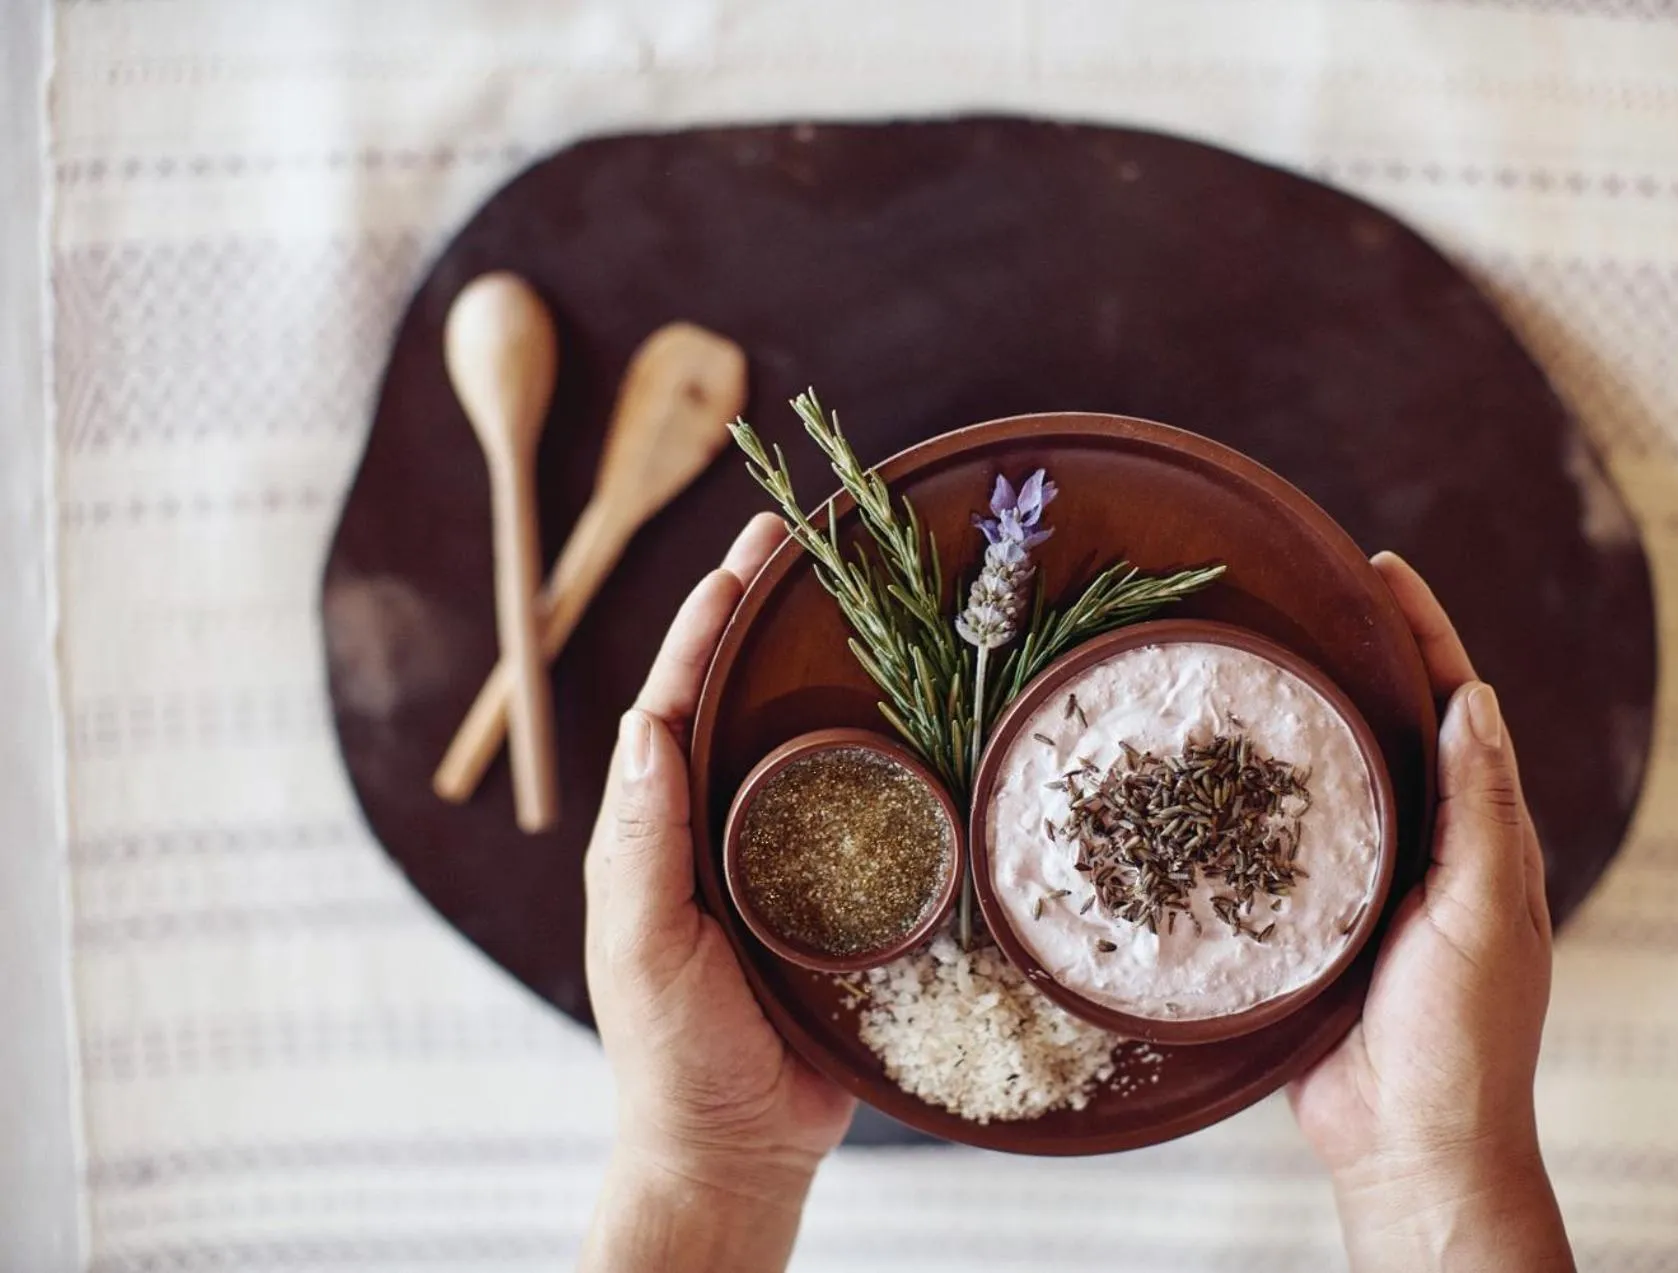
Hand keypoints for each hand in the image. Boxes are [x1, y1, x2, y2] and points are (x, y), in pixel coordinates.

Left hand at [579, 513, 853, 1272]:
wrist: (741, 1149)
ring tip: (872, 600)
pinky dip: (888, 754)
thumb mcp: (642, 947)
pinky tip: (928, 718)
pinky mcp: (843, 897)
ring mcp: (783, 859)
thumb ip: (641, 844)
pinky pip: (866, 812)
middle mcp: (718, 829)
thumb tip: (643, 724)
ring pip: (807, 745)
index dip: (704, 626)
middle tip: (802, 540)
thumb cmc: (673, 1055)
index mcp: (658, 830)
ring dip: (831, 671)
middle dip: (764, 619)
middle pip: (741, 704)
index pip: (676, 706)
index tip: (741, 555)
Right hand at [1287, 553, 1571, 1270]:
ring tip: (1248, 661)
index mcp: (1479, 837)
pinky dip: (1251, 801)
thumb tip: (1474, 699)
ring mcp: (1362, 885)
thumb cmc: (1464, 1036)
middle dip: (1358, 658)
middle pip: (1389, 729)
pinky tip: (1208, 775)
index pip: (1455, 711)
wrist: (1407, 1142)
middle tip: (1304, 597)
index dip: (1424, 636)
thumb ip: (1481, 811)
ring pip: (1330, 781)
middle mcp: (1421, 848)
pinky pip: (1276, 846)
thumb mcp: (1484, 914)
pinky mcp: (1306, 924)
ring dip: (1299, 721)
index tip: (1382, 571)